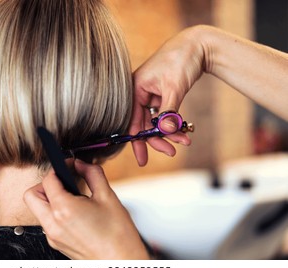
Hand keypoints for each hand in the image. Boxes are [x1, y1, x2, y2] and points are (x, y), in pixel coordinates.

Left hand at [24, 159, 149, 259]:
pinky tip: (75, 213)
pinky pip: (47, 222)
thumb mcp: (107, 196)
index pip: (48, 180)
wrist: (120, 261)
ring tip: (72, 198)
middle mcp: (52, 224)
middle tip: (64, 182)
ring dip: (49, 199)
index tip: (69, 165)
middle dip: (45, 184)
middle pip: (32, 195)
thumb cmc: (117, 234)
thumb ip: (92, 174)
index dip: (59, 167)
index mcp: (64, 209)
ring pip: (38, 209)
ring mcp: (52, 236)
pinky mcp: (56, 243)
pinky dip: (55, 213)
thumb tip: (81, 164)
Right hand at [131, 26, 205, 165]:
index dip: (138, 141)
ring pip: (156, 122)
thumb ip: (168, 112)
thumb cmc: (180, 60)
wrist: (197, 45)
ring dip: (170, 133)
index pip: (133, 121)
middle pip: (145, 124)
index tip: (143, 160)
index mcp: (135, 89)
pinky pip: (165, 115)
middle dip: (158, 139)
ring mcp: (151, 95)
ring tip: (184, 141)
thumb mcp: (173, 87)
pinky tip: (184, 132)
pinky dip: (174, 124)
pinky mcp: (162, 95)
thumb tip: (165, 133)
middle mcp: (140, 93)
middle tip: (171, 152)